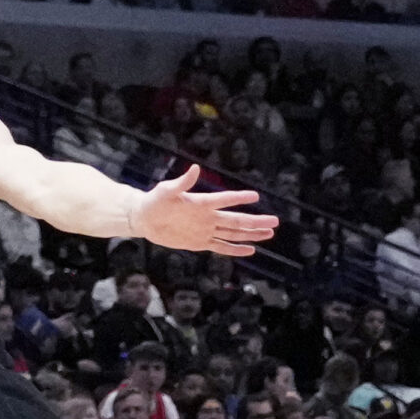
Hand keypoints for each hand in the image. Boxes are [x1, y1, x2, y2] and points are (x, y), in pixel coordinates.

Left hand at [130, 165, 278, 257]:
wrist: (145, 218)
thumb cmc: (154, 201)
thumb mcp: (166, 191)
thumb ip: (182, 183)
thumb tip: (194, 169)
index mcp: (202, 202)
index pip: (225, 199)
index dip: (239, 198)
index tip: (255, 196)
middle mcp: (208, 217)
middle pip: (236, 219)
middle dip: (256, 221)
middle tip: (275, 221)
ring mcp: (205, 230)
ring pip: (233, 233)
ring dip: (251, 234)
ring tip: (269, 233)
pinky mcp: (199, 242)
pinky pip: (220, 247)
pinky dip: (235, 249)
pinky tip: (251, 250)